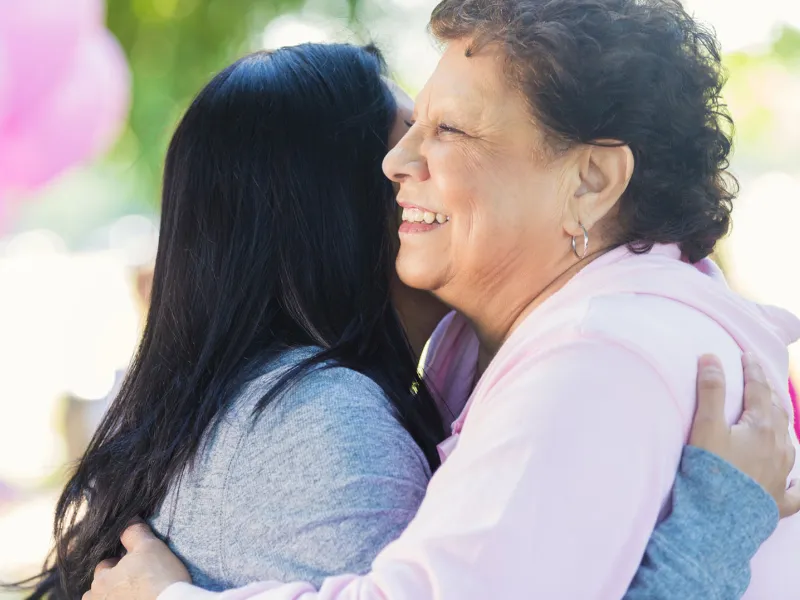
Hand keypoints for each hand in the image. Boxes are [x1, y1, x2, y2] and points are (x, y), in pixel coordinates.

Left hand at [82, 521, 189, 599]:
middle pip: (100, 590)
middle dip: (113, 584)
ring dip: (116, 597)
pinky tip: (141, 598)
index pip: (104, 566)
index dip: (120, 562)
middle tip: (135, 581)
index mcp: (102, 580)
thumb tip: (128, 520)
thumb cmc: (159, 578)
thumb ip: (133, 532)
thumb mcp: (149, 546)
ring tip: (136, 594)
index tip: (136, 563)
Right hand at [690, 353, 799, 517]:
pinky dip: (798, 482)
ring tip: (774, 417)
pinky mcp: (778, 501)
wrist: (718, 520)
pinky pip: (796, 491)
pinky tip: (797, 481)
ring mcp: (782, 476)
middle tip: (760, 380)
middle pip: (777, 413)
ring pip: (788, 443)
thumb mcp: (705, 426)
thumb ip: (710, 391)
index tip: (747, 355)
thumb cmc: (710, 472)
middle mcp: (779, 449)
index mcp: (761, 427)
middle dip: (768, 394)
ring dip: (781, 426)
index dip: (752, 370)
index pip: (759, 390)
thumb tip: (711, 357)